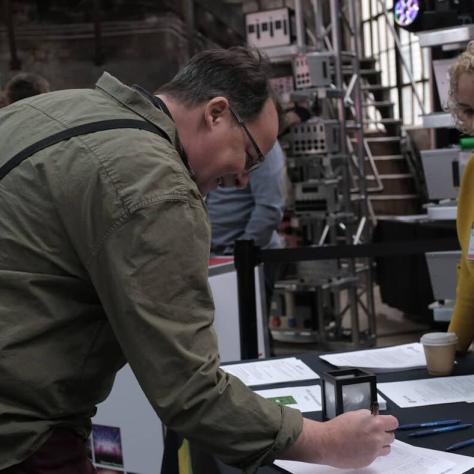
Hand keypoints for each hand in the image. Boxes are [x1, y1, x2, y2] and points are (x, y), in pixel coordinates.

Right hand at [282, 411, 397, 468]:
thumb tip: (373, 416)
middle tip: (374, 432)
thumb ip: (367, 415)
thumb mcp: (354, 414)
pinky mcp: (369, 461)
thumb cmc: (337, 428)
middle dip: (384, 433)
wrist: (327, 443)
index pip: (394, 422)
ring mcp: (374, 451)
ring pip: (387, 448)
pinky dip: (371, 452)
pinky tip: (360, 447)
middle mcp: (377, 438)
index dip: (389, 422)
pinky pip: (376, 456)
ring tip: (368, 441)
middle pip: (391, 436)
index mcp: (374, 423)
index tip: (387, 423)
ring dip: (380, 444)